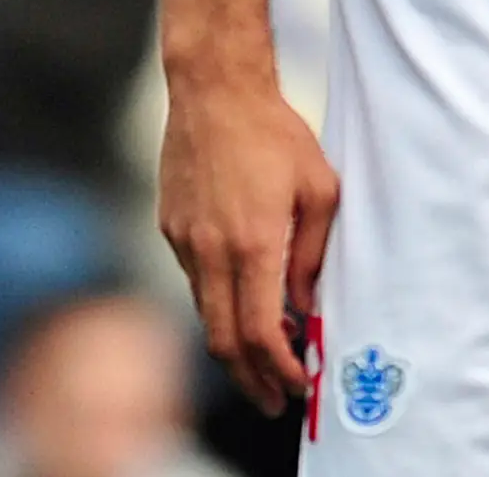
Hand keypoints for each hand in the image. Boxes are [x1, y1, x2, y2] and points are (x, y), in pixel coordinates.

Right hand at [160, 71, 337, 414]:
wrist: (214, 89)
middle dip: (251, 379)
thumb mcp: (318, 190)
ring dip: (233, 344)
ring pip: (205, 312)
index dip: (280, 368)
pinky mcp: (169, 224)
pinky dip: (217, 303)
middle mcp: (211, 249)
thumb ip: (313, 255)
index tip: (299, 381)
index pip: (261, 332)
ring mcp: (184, 238)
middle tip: (274, 399)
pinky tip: (238, 300)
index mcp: (252, 243)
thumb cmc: (275, 133)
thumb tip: (305, 305)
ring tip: (262, 358)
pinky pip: (194, 279)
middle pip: (224, 340)